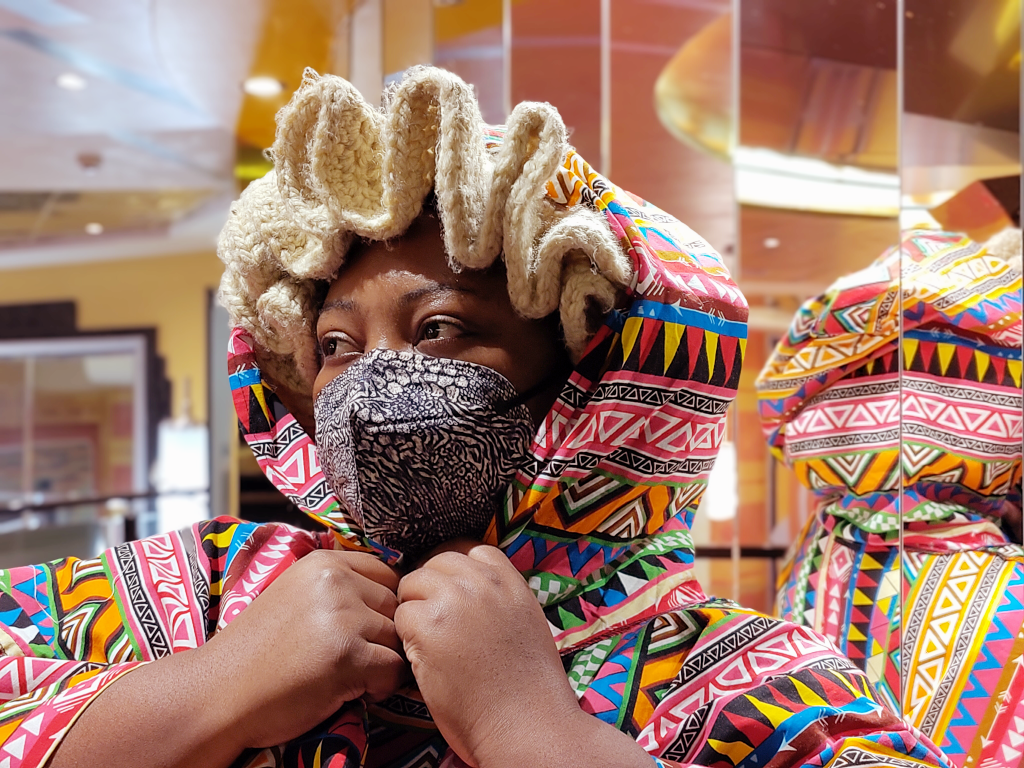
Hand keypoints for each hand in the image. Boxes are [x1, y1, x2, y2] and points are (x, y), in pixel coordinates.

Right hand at [201, 549, 408, 748]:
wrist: (216, 693)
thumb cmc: (256, 652)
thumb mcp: (295, 596)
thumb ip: (337, 587)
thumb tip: (391, 594)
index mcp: (323, 562)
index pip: (387, 573)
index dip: (381, 607)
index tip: (361, 630)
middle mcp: (335, 581)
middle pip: (395, 607)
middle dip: (381, 636)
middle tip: (349, 658)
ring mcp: (342, 616)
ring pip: (397, 639)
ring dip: (380, 662)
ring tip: (343, 675)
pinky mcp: (347, 655)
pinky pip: (394, 669)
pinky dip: (378, 687)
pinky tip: (347, 691)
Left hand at [394, 541, 585, 767]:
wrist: (527, 725)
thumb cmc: (528, 687)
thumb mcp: (525, 621)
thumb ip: (498, 597)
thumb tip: (466, 589)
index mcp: (508, 580)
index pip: (468, 548)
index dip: (452, 570)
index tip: (448, 592)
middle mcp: (481, 581)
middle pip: (436, 562)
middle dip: (428, 588)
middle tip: (431, 622)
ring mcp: (453, 600)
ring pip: (411, 583)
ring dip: (413, 609)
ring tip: (426, 642)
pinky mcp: (427, 626)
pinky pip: (400, 616)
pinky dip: (404, 637)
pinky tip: (422, 660)